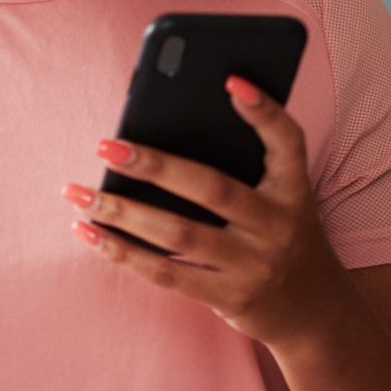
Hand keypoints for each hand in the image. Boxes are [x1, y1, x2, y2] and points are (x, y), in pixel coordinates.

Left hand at [62, 75, 352, 349]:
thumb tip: (160, 136)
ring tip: (78, 194)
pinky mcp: (229, 297)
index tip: (229, 80)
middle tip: (105, 146)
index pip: (288, 141)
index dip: (264, 111)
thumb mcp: (280, 198)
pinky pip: (167, 274)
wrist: (313, 310)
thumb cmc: (279, 235)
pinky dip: (124, 253)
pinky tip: (90, 233)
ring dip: (122, 212)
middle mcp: (279, 225)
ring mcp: (254, 265)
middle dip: (155, 165)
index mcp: (294, 189)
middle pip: (213, 189)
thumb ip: (242, 166)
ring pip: (179, 235)